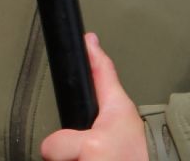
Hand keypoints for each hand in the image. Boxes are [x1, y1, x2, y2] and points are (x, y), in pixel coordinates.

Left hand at [40, 34, 146, 160]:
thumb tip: (89, 41)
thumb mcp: (119, 106)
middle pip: (56, 159)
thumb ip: (101, 73)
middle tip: (94, 154)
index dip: (62, 144)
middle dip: (71, 156)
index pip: (50, 147)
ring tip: (98, 157)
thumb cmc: (139, 143)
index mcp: (93, 146)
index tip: (81, 143)